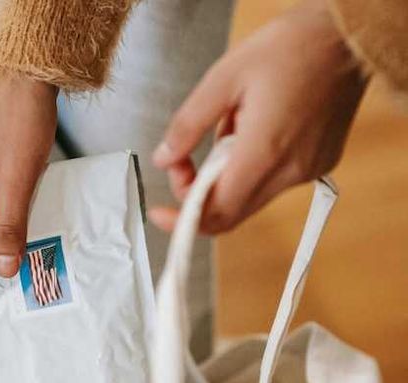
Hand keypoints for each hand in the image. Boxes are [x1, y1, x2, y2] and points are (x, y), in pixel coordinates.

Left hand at [149, 0, 367, 233]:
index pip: (216, 212)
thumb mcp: (224, 77)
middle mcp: (291, 171)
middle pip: (231, 211)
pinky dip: (251, 166)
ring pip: (249, 197)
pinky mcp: (320, 164)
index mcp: (265, 153)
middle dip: (197, 193)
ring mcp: (309, 170)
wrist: (351, 34)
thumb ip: (188, 125)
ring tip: (230, 124)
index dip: (182, 219)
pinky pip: (273, 181)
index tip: (159, 212)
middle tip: (184, 159)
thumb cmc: (291, 46)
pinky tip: (254, 128)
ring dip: (224, 176)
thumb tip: (164, 158)